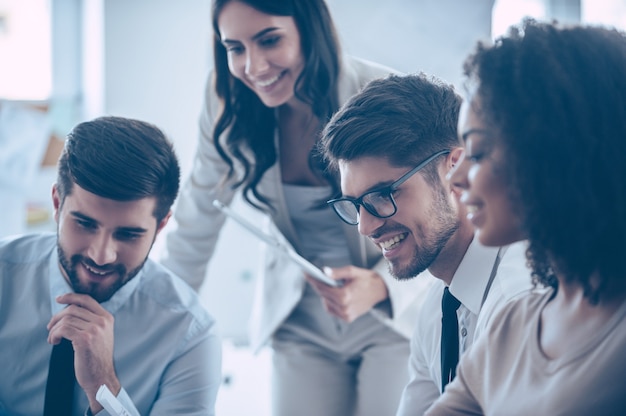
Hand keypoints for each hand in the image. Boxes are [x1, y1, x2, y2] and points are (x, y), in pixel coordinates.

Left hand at [47, 293, 120, 412]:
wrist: (101, 377)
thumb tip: (69, 310)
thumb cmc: (96, 358)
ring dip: (54, 329)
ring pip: (66, 320)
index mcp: (107, 318)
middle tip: (50, 327)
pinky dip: (54, 335)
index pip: (87, 300)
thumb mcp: (100, 335)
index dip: (71, 297)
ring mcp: (94, 330)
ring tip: (53, 338)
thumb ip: (91, 321)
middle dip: (57, 317)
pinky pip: (63, 330)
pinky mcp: (84, 339)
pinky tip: (54, 342)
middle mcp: (102, 321)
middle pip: (73, 309)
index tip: (58, 299)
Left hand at [305, 265, 387, 321]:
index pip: (323, 287)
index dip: (313, 279)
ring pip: (326, 304)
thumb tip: (323, 271)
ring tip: (322, 285)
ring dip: (324, 294)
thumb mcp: (352, 272)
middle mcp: (344, 307)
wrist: (380, 290)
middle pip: (323, 295)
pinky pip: (332, 310)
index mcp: (345, 296)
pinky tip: (331, 294)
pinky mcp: (347, 318)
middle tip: (311, 276)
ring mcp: (346, 314)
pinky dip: (330, 302)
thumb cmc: (366, 279)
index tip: (305, 273)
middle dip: (317, 285)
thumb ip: (336, 272)